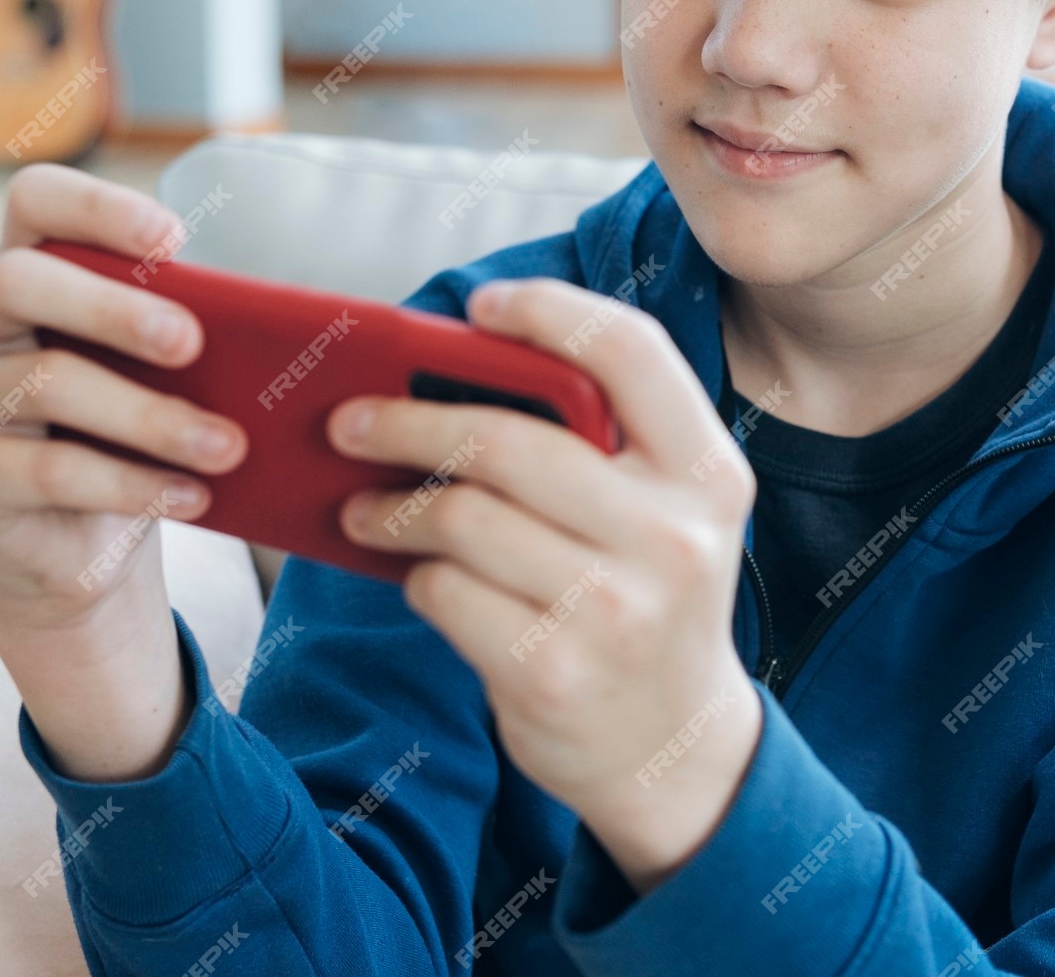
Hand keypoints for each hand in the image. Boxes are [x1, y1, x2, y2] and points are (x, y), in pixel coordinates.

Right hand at [0, 164, 249, 779]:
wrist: (73, 556)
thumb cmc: (123, 440)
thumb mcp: (150, 376)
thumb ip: (175, 333)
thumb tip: (270, 325)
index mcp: (21, 273)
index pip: (33, 201)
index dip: (98, 206)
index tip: (175, 240)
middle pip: (19, 279)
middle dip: (114, 307)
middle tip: (193, 343)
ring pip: (49, 383)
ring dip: (151, 417)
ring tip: (228, 447)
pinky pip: (51, 471)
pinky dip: (135, 484)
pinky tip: (193, 496)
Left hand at [330, 277, 762, 892]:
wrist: (672, 747)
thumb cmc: (644, 597)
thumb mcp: (662, 511)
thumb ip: (600, 443)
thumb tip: (448, 369)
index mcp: (705, 471)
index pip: (628, 352)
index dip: (547, 311)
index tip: (477, 308)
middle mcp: (672, 535)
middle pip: (509, 440)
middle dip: (408, 422)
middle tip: (349, 421)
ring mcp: (615, 609)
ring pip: (462, 517)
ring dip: (390, 507)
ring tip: (362, 507)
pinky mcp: (551, 670)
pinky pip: (443, 590)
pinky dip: (413, 576)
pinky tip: (414, 574)